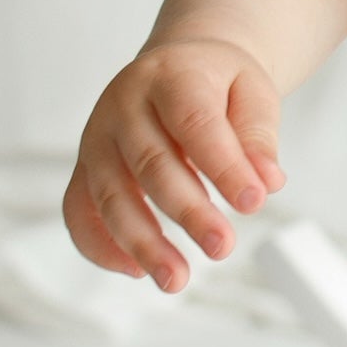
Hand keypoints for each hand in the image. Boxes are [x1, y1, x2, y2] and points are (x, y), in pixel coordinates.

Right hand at [64, 37, 286, 294]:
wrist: (177, 66)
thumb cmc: (216, 83)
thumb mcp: (251, 92)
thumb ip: (258, 135)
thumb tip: (267, 182)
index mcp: (170, 77)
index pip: (195, 123)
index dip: (223, 165)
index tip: (253, 202)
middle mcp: (123, 106)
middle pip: (150, 164)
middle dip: (187, 212)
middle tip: (221, 247)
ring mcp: (97, 138)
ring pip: (110, 195)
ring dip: (142, 242)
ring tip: (176, 280)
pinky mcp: (84, 168)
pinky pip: (78, 211)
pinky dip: (100, 246)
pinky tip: (137, 270)